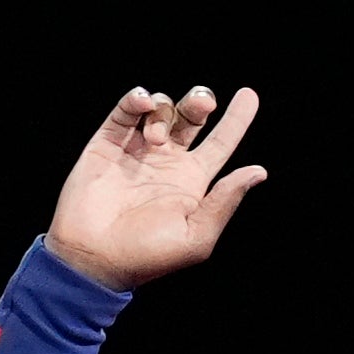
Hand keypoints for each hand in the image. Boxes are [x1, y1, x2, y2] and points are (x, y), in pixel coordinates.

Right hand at [44, 84, 268, 290]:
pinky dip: (136, 100)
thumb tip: (258, 171)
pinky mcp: (107, 144)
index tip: (250, 95)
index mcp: (193, 182)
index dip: (237, 119)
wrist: (94, 258)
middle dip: (200, 102)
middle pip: (191, 117)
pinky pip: (125, 111)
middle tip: (203, 104)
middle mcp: (167, 162)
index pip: (221, 143)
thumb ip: (225, 201)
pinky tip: (142, 102)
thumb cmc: (147, 256)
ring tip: (155, 140)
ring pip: (160, 110)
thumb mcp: (197, 236)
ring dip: (164, 113)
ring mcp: (137, 151)